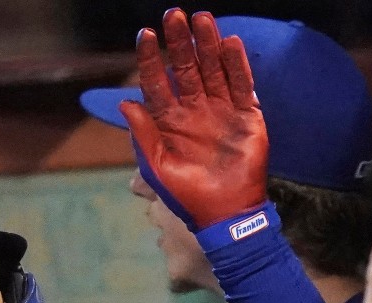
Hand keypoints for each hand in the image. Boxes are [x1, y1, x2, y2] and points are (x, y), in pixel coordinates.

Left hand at [120, 9, 267, 229]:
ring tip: (202, 18)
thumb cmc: (188, 195)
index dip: (150, 59)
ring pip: (213, 69)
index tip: (145, 35)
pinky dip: (236, 64)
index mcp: (170, 121)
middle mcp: (195, 110)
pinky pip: (241, 84)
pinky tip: (228, 43)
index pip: (157, 83)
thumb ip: (143, 134)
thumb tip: (124, 101)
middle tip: (174, 15)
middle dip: (179, 42)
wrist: (227, 214)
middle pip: (186, 68)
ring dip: (207, 45)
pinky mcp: (246, 115)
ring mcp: (221, 110)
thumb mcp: (159, 167)